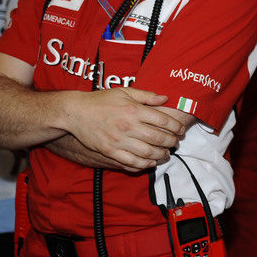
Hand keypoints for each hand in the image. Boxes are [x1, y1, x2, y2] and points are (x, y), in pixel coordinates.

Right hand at [65, 87, 186, 170]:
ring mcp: (118, 140)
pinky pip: (131, 162)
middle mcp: (128, 125)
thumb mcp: (124, 91)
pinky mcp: (109, 151)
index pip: (163, 121)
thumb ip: (146, 95)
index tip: (181, 130)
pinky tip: (151, 162)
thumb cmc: (101, 100)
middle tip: (176, 143)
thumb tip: (165, 98)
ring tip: (166, 154)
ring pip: (147, 152)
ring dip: (161, 155)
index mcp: (134, 110)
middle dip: (171, 142)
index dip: (176, 127)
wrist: (75, 112)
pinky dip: (144, 165)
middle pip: (158, 138)